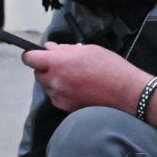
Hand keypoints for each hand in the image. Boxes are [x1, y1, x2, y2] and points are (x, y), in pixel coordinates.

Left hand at [23, 43, 147, 112]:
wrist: (126, 92)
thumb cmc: (110, 67)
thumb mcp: (87, 50)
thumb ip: (64, 49)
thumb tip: (49, 49)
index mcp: (59, 63)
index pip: (30, 59)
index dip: (32, 55)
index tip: (37, 55)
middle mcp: (55, 81)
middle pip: (38, 74)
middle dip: (46, 68)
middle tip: (63, 65)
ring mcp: (60, 96)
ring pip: (47, 86)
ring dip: (54, 81)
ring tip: (74, 78)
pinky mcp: (66, 107)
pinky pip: (56, 97)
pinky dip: (62, 92)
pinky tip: (78, 89)